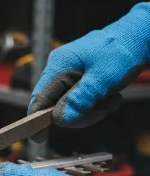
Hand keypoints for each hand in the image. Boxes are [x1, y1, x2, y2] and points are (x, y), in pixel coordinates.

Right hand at [29, 3, 149, 130]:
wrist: (139, 38)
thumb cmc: (122, 51)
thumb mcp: (102, 79)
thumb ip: (80, 99)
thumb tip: (60, 119)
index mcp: (59, 64)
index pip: (40, 96)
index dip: (37, 118)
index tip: (38, 138)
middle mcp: (59, 69)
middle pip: (55, 105)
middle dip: (79, 114)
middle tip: (101, 110)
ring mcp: (68, 76)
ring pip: (69, 107)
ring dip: (91, 110)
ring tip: (110, 100)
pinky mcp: (77, 82)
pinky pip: (79, 102)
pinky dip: (95, 106)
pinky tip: (109, 97)